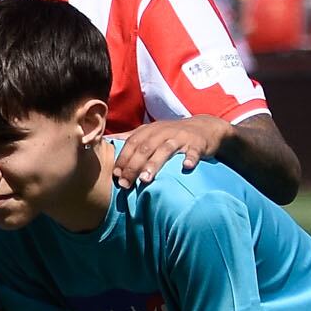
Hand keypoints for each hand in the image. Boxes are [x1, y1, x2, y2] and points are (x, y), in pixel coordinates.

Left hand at [114, 117, 228, 184]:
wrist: (205, 127)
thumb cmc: (171, 133)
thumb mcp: (151, 132)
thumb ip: (130, 138)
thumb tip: (105, 141)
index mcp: (149, 130)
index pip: (131, 143)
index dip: (122, 158)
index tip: (116, 175)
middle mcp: (163, 132)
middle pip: (145, 148)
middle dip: (133, 166)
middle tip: (126, 183)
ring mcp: (181, 137)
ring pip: (165, 150)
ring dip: (154, 164)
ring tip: (145, 179)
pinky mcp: (198, 143)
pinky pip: (194, 151)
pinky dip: (190, 158)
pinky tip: (185, 167)